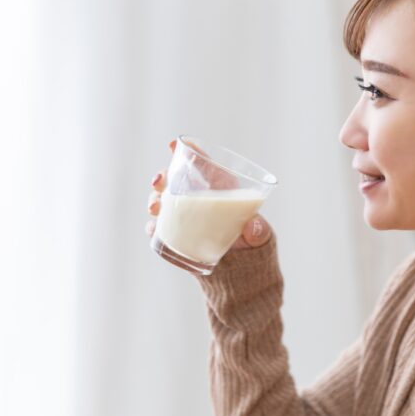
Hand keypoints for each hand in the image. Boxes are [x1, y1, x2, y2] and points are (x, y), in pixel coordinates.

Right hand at [145, 138, 271, 250]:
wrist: (241, 272)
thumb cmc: (253, 245)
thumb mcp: (261, 237)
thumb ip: (259, 231)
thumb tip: (253, 228)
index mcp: (220, 189)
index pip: (203, 165)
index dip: (190, 152)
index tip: (173, 143)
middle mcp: (199, 199)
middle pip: (175, 179)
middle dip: (162, 176)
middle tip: (159, 182)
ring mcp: (186, 217)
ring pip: (163, 201)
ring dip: (154, 200)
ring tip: (155, 207)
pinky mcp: (178, 236)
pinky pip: (160, 230)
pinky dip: (154, 228)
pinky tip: (153, 229)